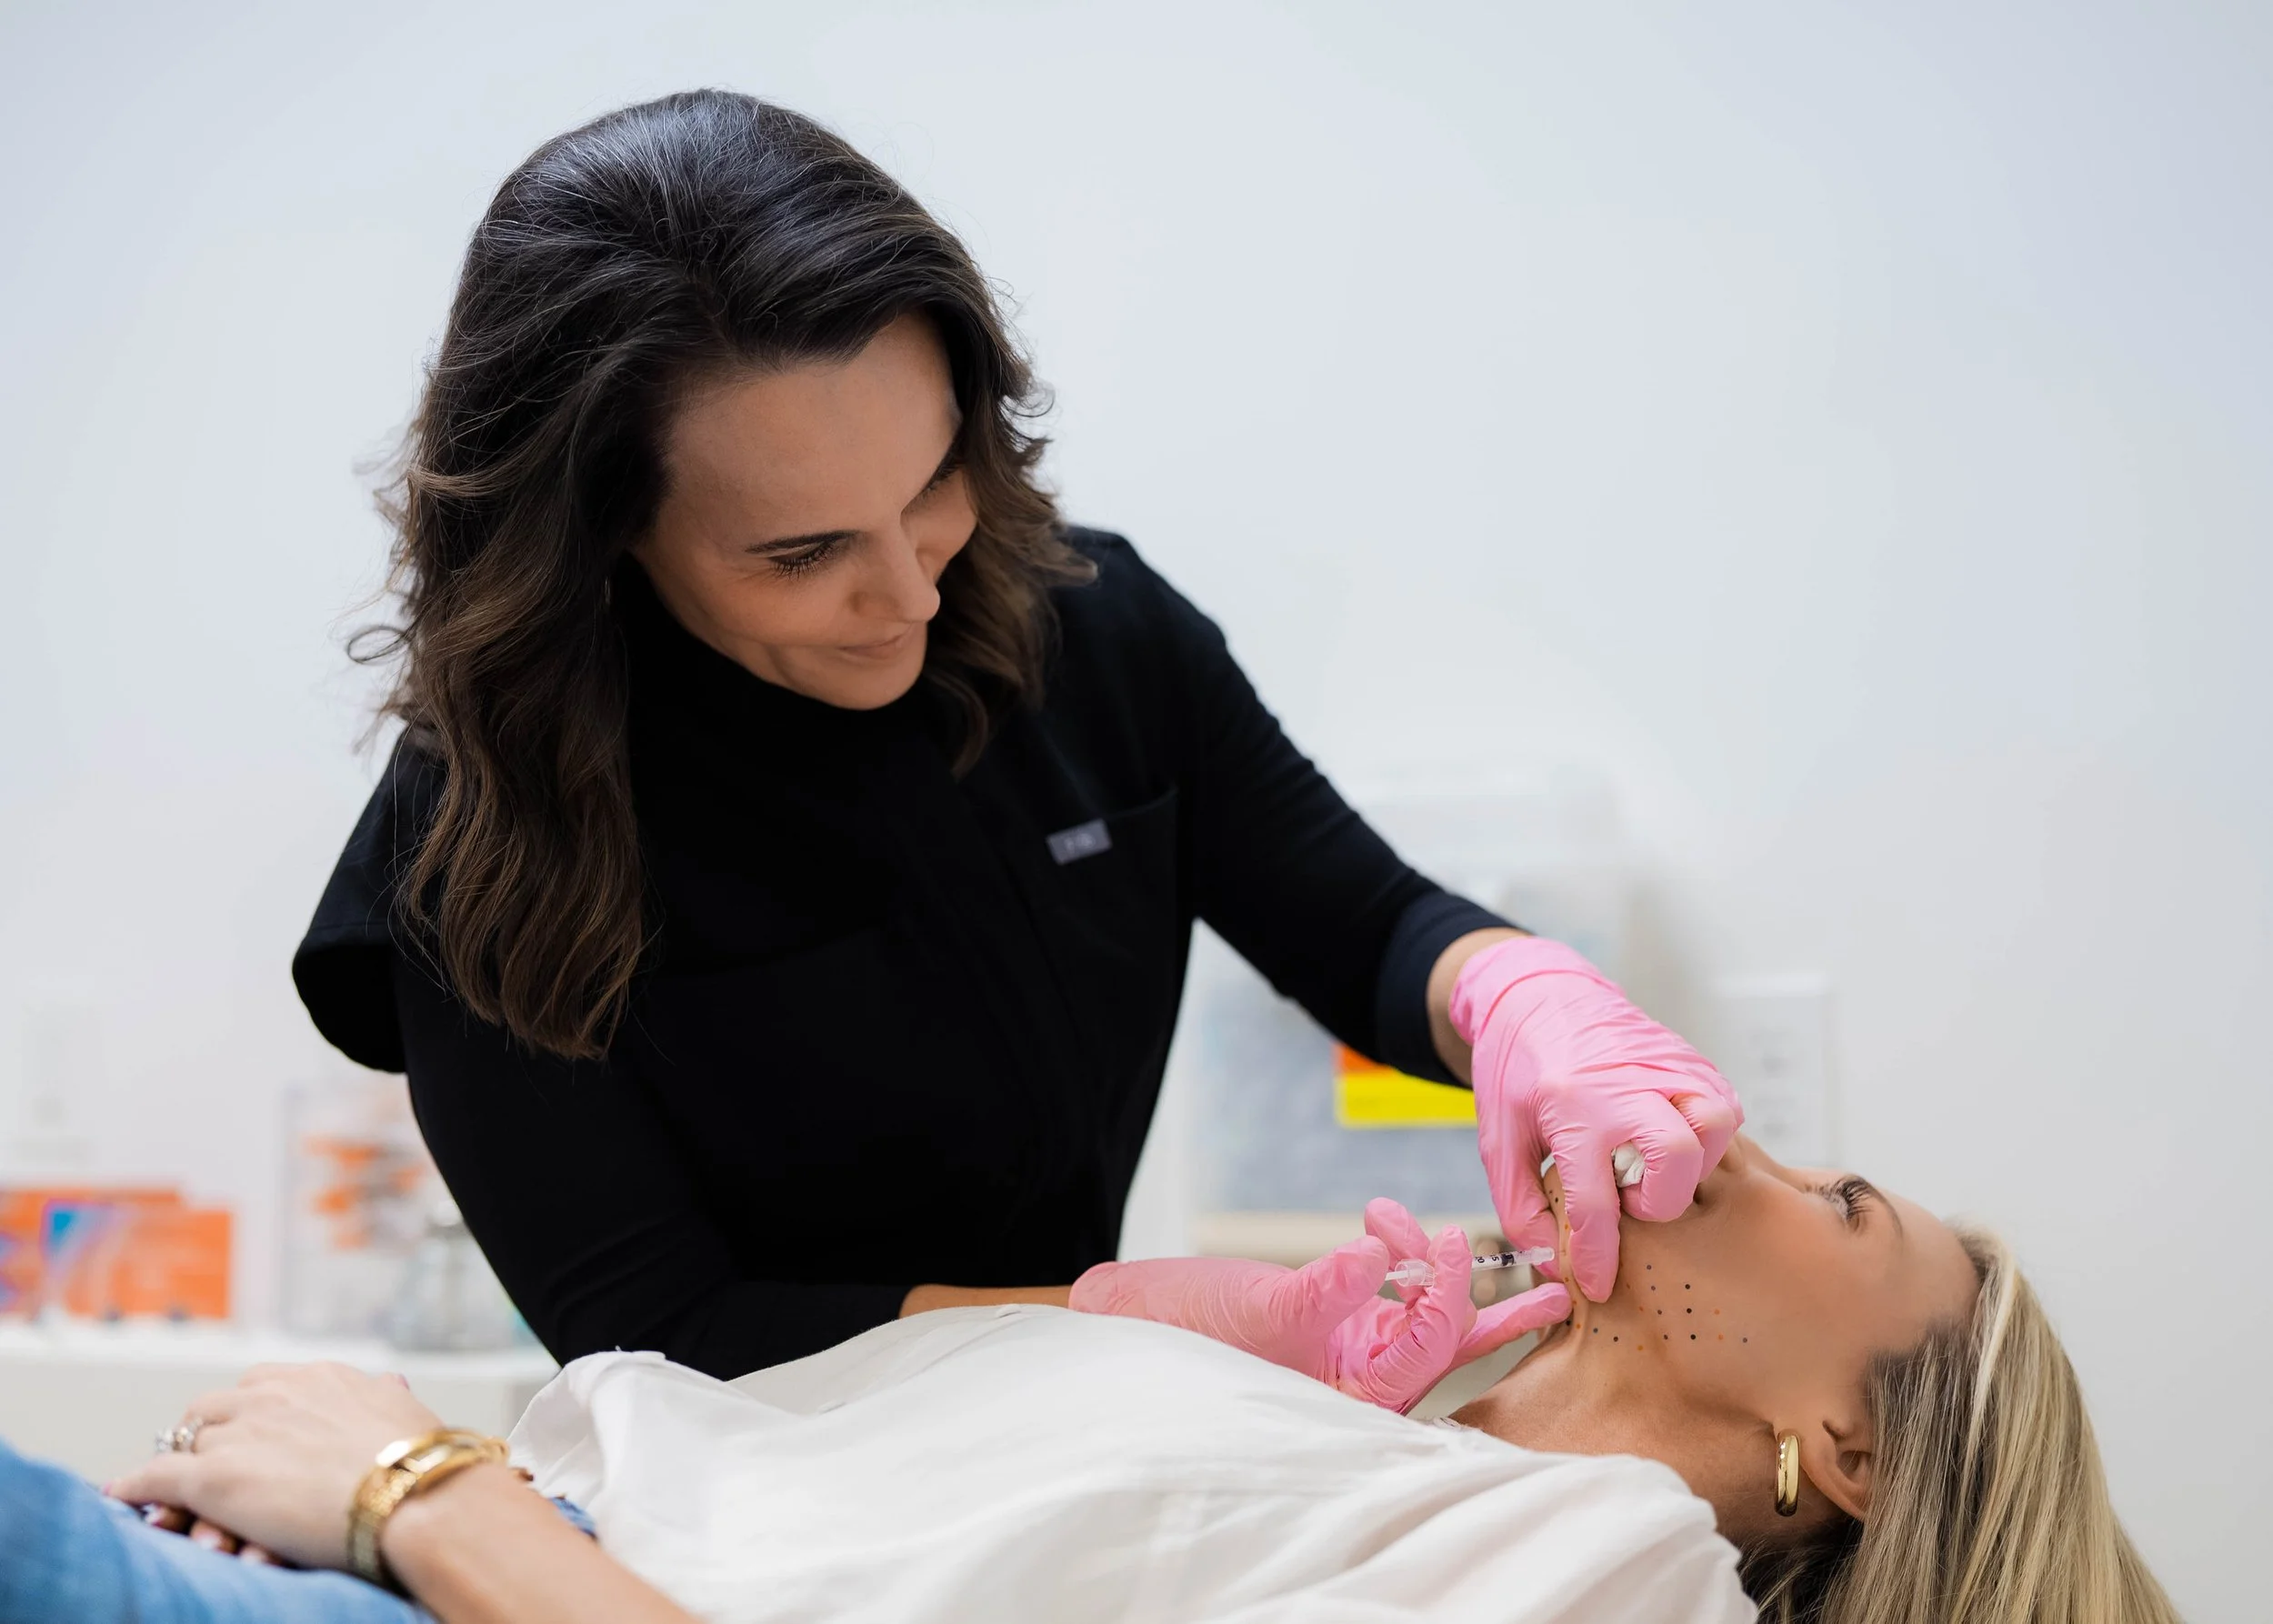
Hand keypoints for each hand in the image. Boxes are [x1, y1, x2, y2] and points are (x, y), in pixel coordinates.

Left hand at [107, 1363, 446, 1571]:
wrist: (411, 1493)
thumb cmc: (421, 1461)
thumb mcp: (405, 1411)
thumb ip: (383, 1395)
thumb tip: (389, 1384)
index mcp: (319, 1377)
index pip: (261, 1384)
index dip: (248, 1411)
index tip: (248, 1431)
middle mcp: (274, 1395)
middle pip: (215, 1408)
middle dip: (207, 1433)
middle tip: (205, 1459)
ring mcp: (241, 1434)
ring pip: (187, 1442)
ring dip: (181, 1466)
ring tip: (169, 1487)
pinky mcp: (215, 1477)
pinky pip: (158, 1475)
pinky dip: (136, 1485)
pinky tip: (123, 1495)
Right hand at [1070, 1198, 1568, 1411]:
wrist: (1134, 1325)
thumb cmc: (1194, 1333)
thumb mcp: (1267, 1307)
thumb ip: (1328, 1286)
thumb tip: (1379, 1254)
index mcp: (1358, 1398)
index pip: (1430, 1348)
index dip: (1447, 1293)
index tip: (1443, 1239)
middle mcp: (1365, 1382)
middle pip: (1452, 1347)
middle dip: (1501, 1312)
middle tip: (1556, 1282)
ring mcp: (1354, 1353)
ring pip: (1425, 1317)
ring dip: (1425, 1262)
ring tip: (1397, 1217)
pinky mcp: (1338, 1324)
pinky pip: (1393, 1298)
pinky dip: (1399, 1260)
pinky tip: (1383, 1227)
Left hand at [1452, 936, 1741, 1302]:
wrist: (1537, 993)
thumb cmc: (1515, 1070)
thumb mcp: (1497, 1138)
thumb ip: (1520, 1207)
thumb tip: (1555, 1263)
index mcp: (1570, 1106)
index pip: (1595, 1201)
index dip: (1598, 1257)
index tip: (1598, 1285)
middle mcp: (1625, 1084)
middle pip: (1678, 1158)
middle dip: (1660, 1202)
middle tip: (1630, 1200)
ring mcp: (1666, 1066)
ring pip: (1716, 1129)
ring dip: (1691, 1167)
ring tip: (1651, 1169)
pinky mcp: (1691, 1059)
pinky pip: (1723, 1109)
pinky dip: (1705, 1137)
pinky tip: (1667, 1142)